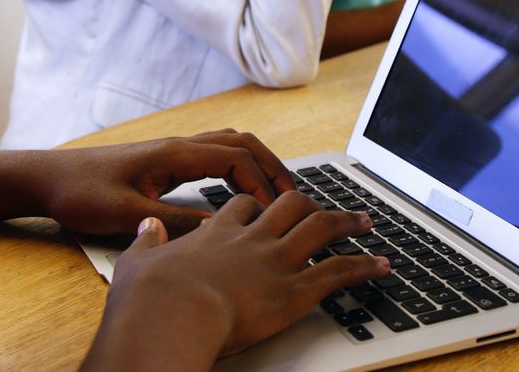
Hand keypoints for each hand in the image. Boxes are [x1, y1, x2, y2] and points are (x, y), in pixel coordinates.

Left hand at [39, 129, 296, 235]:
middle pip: (241, 144)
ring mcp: (172, 151)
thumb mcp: (126, 214)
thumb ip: (174, 222)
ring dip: (257, 163)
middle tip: (293, 197)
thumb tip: (219, 230)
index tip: (276, 209)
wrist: (48, 179)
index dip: (263, 182)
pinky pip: (214, 155)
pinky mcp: (165, 162)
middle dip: (272, 166)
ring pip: (229, 145)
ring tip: (277, 193)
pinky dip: (238, 167)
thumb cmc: (81, 194)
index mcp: (174, 154)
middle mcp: (178, 146)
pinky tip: (241, 191)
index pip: (235, 158)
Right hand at [82, 192, 390, 369]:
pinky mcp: (294, 292)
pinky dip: (364, 267)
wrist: (171, 315)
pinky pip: (338, 272)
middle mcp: (252, 240)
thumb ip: (146, 243)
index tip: (269, 205)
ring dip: (347, 224)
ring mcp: (276, 262)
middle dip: (310, 204)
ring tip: (365, 222)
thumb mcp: (138, 262)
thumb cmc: (150, 298)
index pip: (245, 206)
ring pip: (321, 229)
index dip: (260, 204)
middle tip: (325, 207)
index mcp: (216, 234)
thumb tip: (146, 227)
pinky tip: (380, 265)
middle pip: (290, 205)